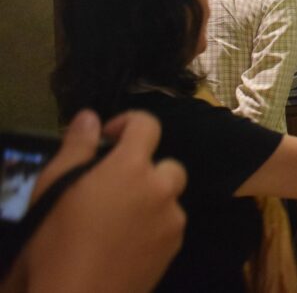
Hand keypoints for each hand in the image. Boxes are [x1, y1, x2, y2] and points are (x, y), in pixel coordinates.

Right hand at [17, 110, 185, 292]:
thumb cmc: (56, 242)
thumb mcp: (55, 188)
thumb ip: (78, 146)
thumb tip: (90, 117)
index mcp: (131, 167)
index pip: (147, 125)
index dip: (129, 123)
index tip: (109, 138)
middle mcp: (160, 187)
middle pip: (167, 164)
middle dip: (146, 169)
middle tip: (114, 188)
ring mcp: (172, 218)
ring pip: (169, 197)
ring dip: (152, 199)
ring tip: (118, 219)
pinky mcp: (175, 246)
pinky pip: (170, 224)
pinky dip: (155, 225)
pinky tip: (127, 242)